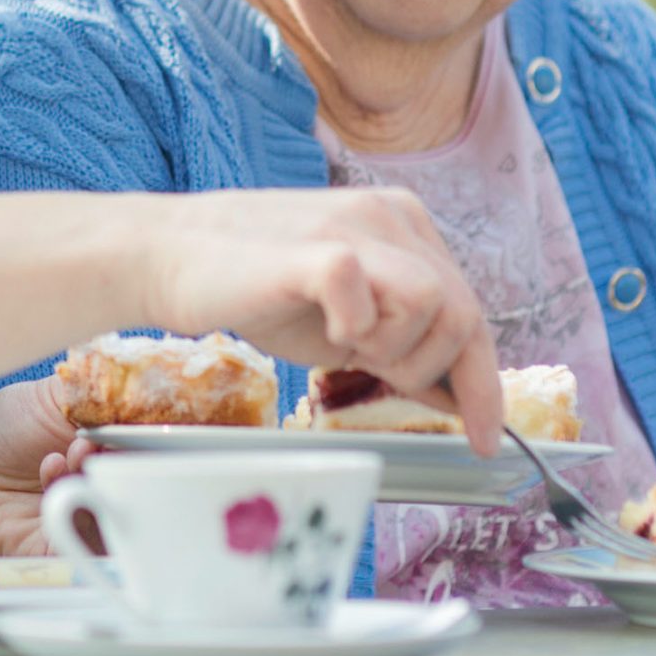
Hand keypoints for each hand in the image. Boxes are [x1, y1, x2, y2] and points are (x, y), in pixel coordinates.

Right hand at [143, 186, 501, 453]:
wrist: (171, 257)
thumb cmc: (257, 291)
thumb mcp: (347, 325)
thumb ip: (401, 345)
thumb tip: (457, 396)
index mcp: (403, 226)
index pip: (472, 310)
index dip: (484, 383)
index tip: (485, 440)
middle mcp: (388, 215)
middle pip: (464, 313)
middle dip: (428, 370)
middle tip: (376, 377)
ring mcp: (354, 225)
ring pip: (432, 304)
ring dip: (392, 349)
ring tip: (342, 345)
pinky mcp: (316, 247)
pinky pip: (366, 296)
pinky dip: (353, 326)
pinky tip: (325, 328)